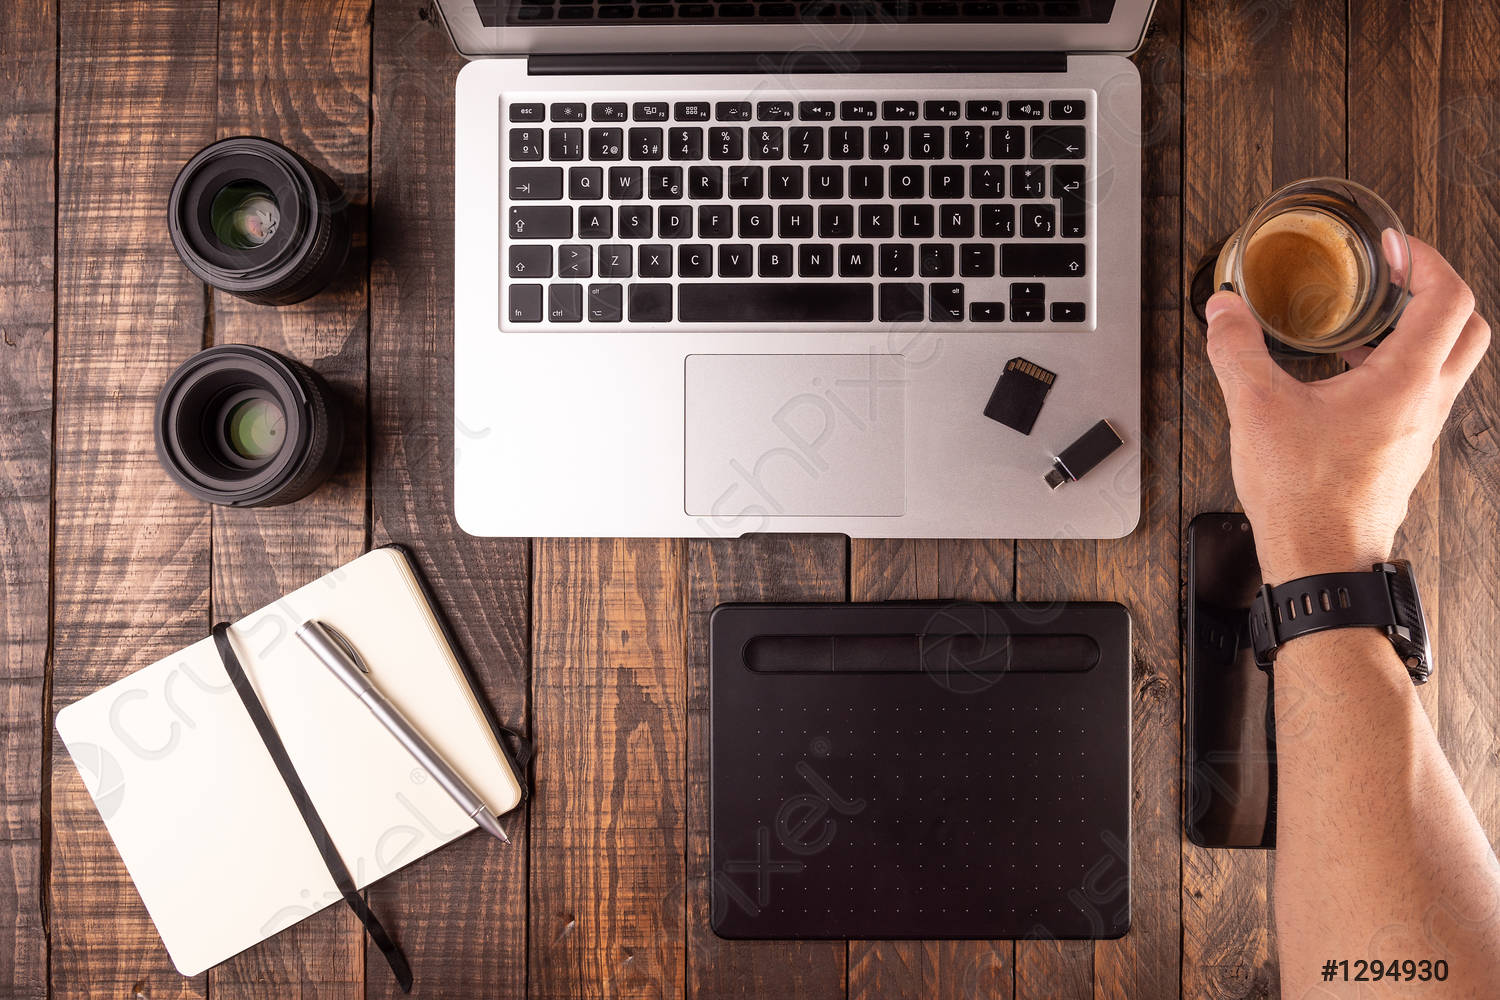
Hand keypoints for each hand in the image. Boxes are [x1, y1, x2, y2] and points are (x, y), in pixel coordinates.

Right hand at [1204, 236, 1489, 584]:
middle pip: (1466, 327)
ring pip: (1446, 363)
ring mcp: (1419, 430)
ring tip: (1363, 323)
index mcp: (1405, 381)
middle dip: (1435, 290)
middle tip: (1395, 276)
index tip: (1391, 248)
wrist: (1321, 561)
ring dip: (1415, 332)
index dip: (1424, 259)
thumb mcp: (1256, 408)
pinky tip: (1345, 378)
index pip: (1449, 297)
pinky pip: (1418, 395)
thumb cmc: (1305, 497)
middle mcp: (1425, 403)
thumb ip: (1237, 349)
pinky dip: (1395, 370)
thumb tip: (1225, 310)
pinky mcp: (1402, 452)